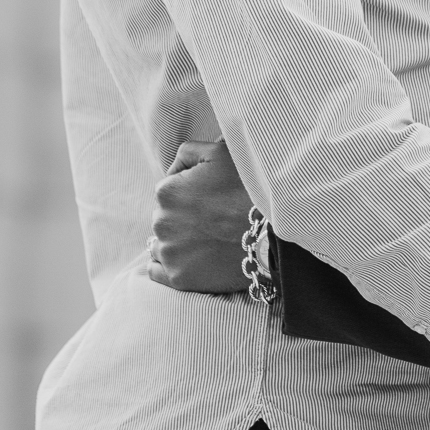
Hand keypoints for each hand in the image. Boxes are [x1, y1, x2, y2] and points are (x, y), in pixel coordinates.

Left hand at [147, 140, 251, 292]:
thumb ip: (189, 151)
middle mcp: (161, 222)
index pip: (171, 188)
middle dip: (184, 216)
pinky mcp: (178, 278)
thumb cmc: (250, 190)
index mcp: (167, 191)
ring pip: (162, 242)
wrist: (273, 234)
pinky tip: (187, 258)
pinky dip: (167, 264)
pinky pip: (156, 270)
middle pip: (167, 216)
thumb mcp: (220, 153)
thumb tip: (176, 166)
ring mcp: (169, 252)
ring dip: (177, 240)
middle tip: (215, 219)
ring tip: (206, 240)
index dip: (192, 190)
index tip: (213, 197)